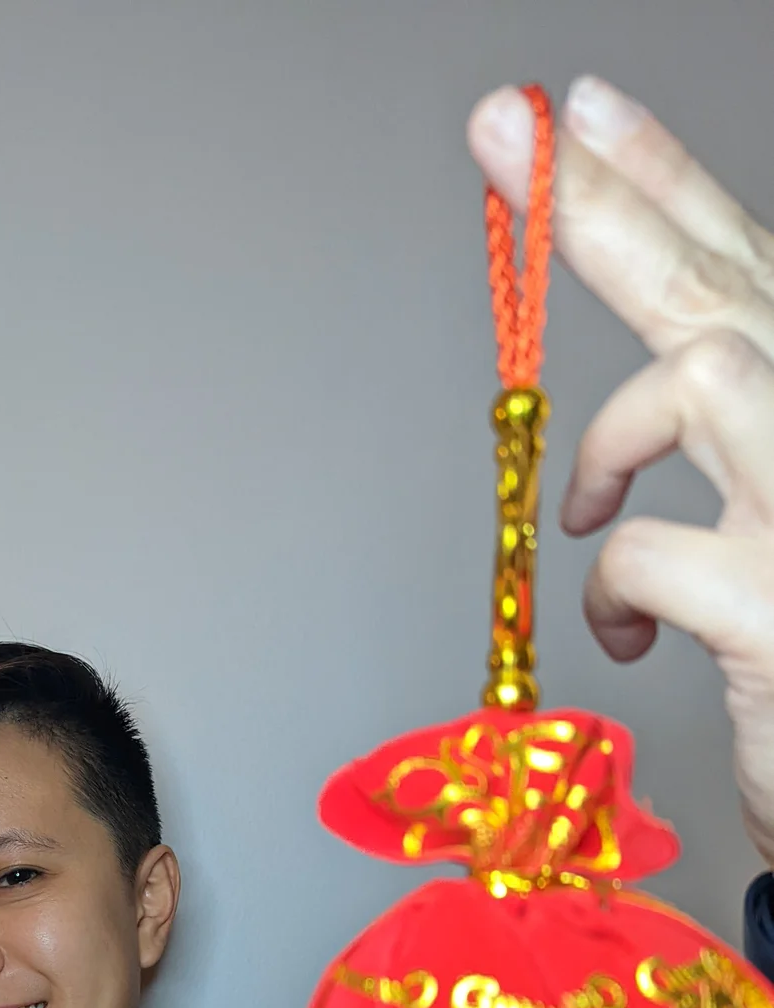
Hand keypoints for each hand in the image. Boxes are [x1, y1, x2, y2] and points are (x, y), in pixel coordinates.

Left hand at [468, 77, 773, 864]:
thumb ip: (741, 442)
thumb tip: (667, 362)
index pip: (758, 267)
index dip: (672, 183)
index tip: (588, 117)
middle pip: (727, 288)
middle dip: (611, 205)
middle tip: (515, 130)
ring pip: (702, 372)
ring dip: (613, 435)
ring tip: (592, 506)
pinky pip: (644, 553)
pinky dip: (607, 590)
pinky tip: (626, 633)